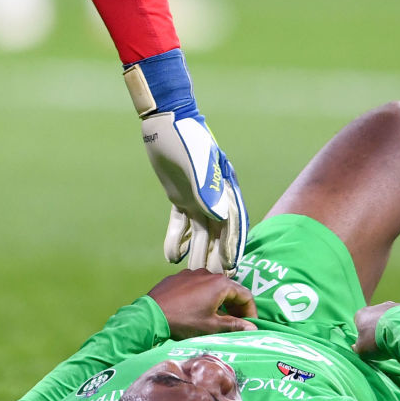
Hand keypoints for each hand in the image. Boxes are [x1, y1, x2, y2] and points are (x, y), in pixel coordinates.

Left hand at [125, 49, 248, 271]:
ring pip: (199, 230)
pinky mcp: (180, 196)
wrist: (166, 121)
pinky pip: (180, 223)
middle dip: (216, 254)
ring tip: (191, 273)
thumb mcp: (195, 164)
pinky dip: (176, 238)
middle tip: (212, 279)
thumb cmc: (184, 138)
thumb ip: (206, 191)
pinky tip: (171, 257)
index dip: (232, 244)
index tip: (231, 266)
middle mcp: (214, 195)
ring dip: (196, 250)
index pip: (232, 222)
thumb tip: (220, 217)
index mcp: (223, 187)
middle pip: (217, 231)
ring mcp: (197, 196)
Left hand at [148, 269, 257, 338]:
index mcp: (220, 284)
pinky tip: (197, 311)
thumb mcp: (211, 326)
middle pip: (230, 289)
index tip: (249, 326)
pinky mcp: (179, 277)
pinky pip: (198, 286)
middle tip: (235, 324)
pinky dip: (204, 297)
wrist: (152, 315)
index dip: (250, 312)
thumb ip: (234, 325)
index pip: (245, 295)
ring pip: (214, 287)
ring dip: (220, 302)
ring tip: (217, 319)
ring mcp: (192, 273)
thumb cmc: (185, 321)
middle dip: (236, 307)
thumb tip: (253, 327)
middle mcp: (208, 273)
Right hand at [352, 301, 399, 355]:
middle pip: (374, 319)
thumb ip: (357, 348)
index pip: (359, 322)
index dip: (363, 333)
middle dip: (378, 329)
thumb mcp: (362, 350)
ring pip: (388, 317)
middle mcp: (374, 307)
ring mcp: (390, 306)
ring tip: (396, 339)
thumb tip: (356, 346)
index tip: (369, 342)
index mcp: (361, 314)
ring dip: (391, 326)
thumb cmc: (376, 340)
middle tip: (384, 342)